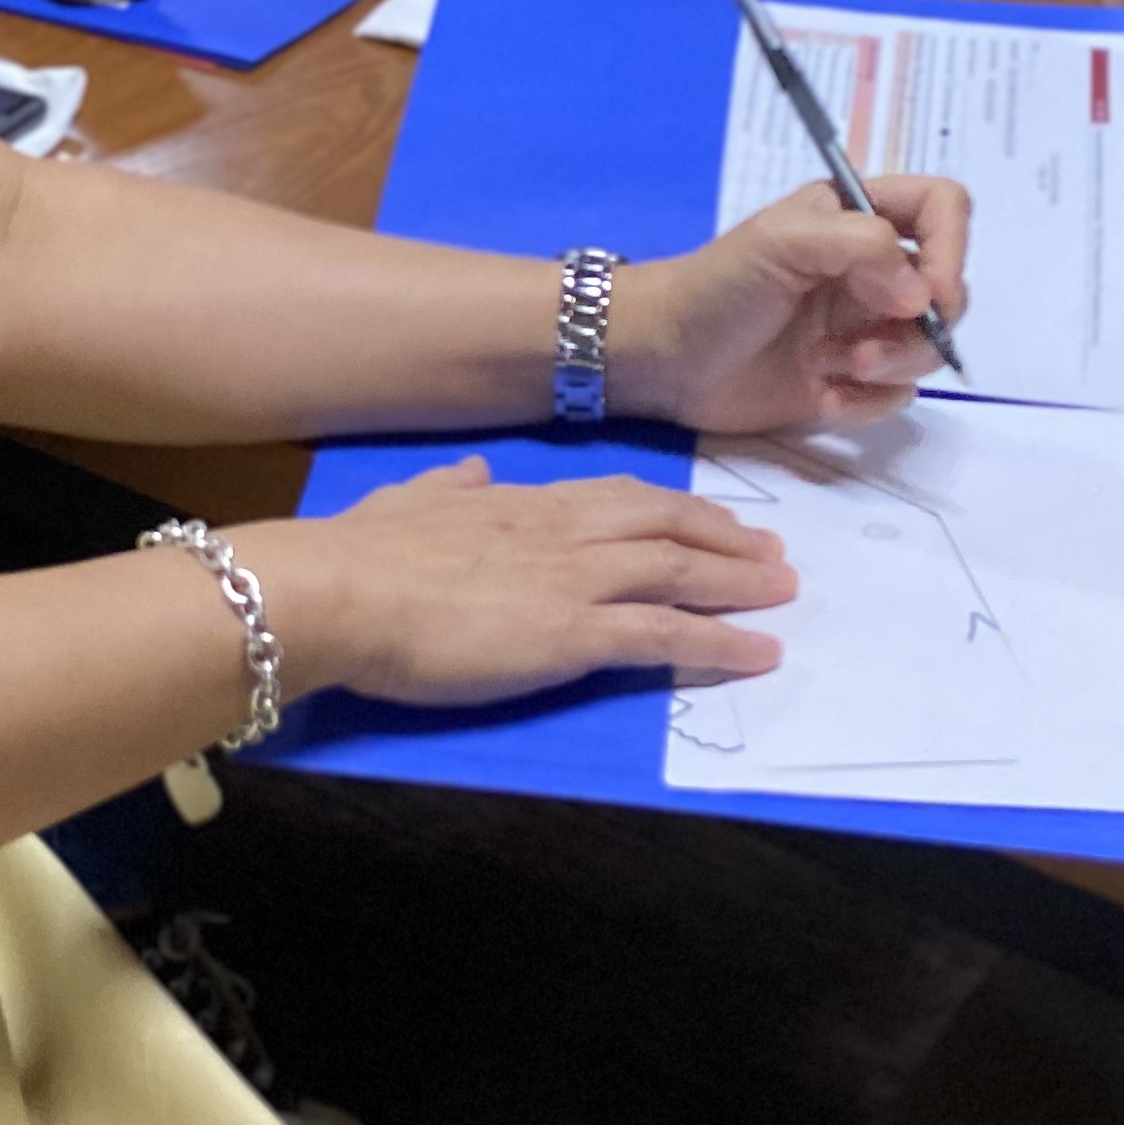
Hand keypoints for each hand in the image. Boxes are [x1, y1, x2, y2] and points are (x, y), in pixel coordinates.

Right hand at [250, 458, 797, 701]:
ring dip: (740, 582)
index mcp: (523, 503)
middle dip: (726, 538)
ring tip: (784, 595)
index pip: (620, 498)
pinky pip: (666, 635)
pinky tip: (760, 653)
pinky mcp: (572, 633)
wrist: (339, 590)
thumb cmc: (359, 555)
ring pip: (681, 572)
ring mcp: (574, 579)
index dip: (674, 509)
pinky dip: (722, 642)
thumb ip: (448, 489)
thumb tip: (473, 471)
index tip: (710, 518)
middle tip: (773, 555)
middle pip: (667, 525)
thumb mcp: (408, 502)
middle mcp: (563, 532)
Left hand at [610, 175, 973, 435]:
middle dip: (919, 327)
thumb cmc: (717, 286)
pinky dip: (868, 402)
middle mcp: (872, 269)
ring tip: (833, 368)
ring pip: (928, 347)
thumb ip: (863, 247)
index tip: (930, 292)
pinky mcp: (850, 380)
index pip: (943, 207)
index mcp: (858, 216)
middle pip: (948, 289)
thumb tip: (922, 296)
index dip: (953, 247)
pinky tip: (823, 398)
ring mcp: (864, 326)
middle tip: (866, 347)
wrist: (665, 358)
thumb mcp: (783, 242)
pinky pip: (897, 395)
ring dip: (891, 364)